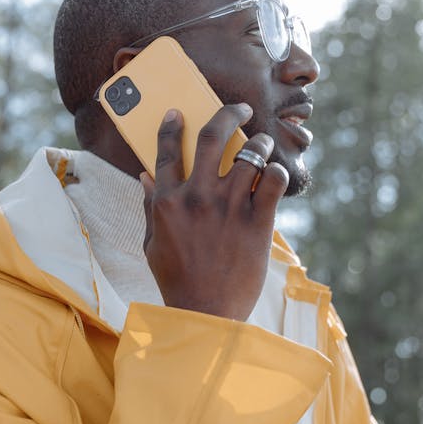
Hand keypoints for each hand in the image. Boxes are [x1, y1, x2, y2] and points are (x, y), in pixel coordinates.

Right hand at [139, 104, 288, 320]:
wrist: (207, 314)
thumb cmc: (178, 281)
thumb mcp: (153, 244)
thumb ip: (151, 207)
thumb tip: (145, 176)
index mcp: (167, 202)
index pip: (165, 151)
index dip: (171, 126)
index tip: (178, 112)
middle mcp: (197, 198)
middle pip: (212, 137)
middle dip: (227, 114)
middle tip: (238, 109)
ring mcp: (228, 208)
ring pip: (251, 154)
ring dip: (260, 143)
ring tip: (263, 144)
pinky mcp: (257, 223)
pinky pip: (274, 180)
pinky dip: (277, 171)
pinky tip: (274, 175)